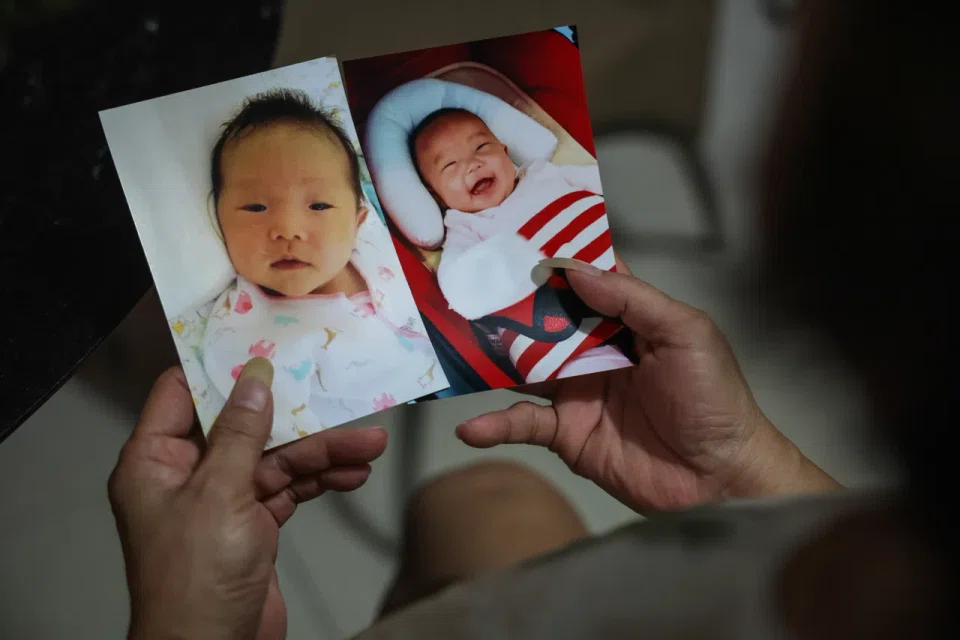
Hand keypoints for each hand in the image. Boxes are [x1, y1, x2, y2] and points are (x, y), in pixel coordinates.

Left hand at [108, 359, 387, 639]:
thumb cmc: (194, 582)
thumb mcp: (220, 494)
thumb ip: (241, 434)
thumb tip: (253, 380)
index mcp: (155, 461)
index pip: (182, 394)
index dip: (220, 369)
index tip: (262, 346)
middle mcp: (187, 475)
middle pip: (245, 426)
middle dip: (297, 418)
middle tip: (338, 400)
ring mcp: (222, 500)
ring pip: (275, 459)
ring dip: (321, 453)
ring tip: (368, 447)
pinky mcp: (251, 525)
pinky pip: (288, 489)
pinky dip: (319, 482)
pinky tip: (352, 475)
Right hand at [457, 260, 838, 512]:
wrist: (719, 478)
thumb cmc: (714, 398)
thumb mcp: (685, 333)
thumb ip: (631, 299)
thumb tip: (573, 268)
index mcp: (629, 320)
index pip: (586, 280)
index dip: (556, 259)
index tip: (513, 238)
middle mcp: (596, 350)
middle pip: (544, 320)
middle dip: (508, 303)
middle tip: (464, 286)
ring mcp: (577, 391)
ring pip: (523, 366)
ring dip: (490, 357)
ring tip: (450, 342)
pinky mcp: (566, 433)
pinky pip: (523, 423)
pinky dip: (494, 425)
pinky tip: (469, 427)